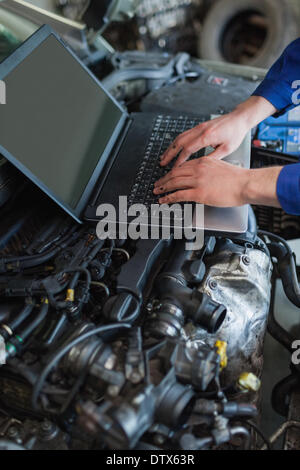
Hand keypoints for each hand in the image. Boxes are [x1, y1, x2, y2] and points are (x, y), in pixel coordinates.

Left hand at [154, 157, 281, 207]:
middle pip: (174, 173)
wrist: (246, 183)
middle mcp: (198, 169)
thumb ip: (209, 170)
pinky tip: (164, 200)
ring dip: (163, 188)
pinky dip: (168, 198)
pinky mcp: (199, 193)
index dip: (171, 172)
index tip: (167, 176)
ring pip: (174, 183)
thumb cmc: (239, 178)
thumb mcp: (221, 167)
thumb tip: (203, 177)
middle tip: (157, 184)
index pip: (182, 166)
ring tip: (157, 192)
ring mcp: (198, 181)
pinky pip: (178, 195)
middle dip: (163, 179)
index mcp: (203, 161)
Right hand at [160, 96, 277, 167]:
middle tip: (162, 163)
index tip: (174, 168)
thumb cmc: (235, 133)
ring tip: (164, 157)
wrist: (239, 119)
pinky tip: (174, 149)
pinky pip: (184, 135)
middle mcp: (200, 130)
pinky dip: (177, 143)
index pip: (188, 149)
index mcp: (207, 136)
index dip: (179, 160)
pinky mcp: (199, 126)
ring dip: (171, 148)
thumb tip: (200, 166)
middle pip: (179, 142)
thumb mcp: (227, 149)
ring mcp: (198, 127)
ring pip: (179, 137)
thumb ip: (212, 158)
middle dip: (169, 153)